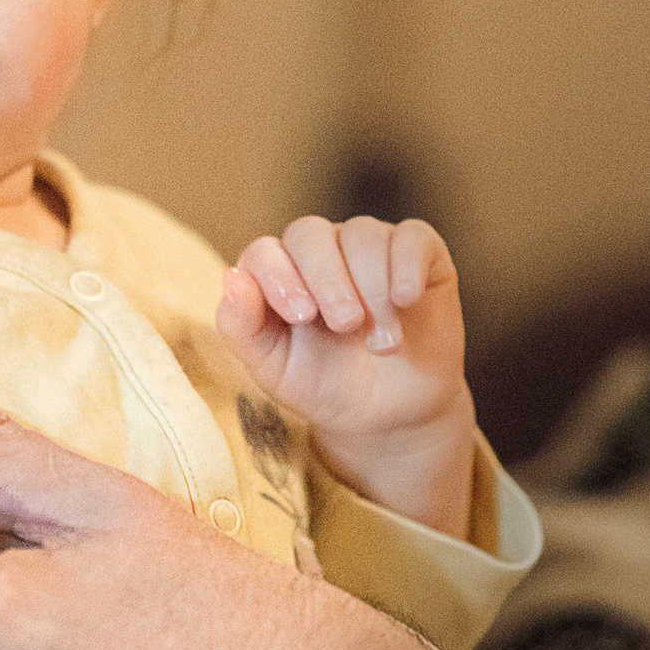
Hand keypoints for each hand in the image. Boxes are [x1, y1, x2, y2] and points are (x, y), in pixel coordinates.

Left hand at [218, 215, 475, 538]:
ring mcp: (369, 246)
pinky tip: (406, 300)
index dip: (278, 277)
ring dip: (372, 287)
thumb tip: (230, 277)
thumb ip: (242, 328)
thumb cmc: (324, 386)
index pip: (265, 252)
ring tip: (382, 343)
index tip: (301, 316)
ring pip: (363, 234)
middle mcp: (321, 250)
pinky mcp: (418, 254)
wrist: (390, 415)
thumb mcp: (275, 371)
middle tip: (346, 325)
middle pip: (310, 234)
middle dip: (327, 280)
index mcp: (278, 273)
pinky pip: (412, 237)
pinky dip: (407, 265)